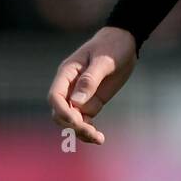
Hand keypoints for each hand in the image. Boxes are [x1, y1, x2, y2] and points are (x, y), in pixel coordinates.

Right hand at [46, 26, 137, 144]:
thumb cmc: (112, 46)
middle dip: (72, 125)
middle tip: (92, 133)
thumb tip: (76, 102)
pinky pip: (85, 120)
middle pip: (60, 112)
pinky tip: (100, 138)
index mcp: (67, 73)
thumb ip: (90, 80)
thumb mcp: (104, 61)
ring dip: (81, 131)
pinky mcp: (92, 101)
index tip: (77, 122)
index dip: (62, 111)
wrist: (125, 41)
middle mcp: (69, 86)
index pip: (55, 96)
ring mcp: (80, 95)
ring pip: (72, 119)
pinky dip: (89, 130)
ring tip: (98, 139)